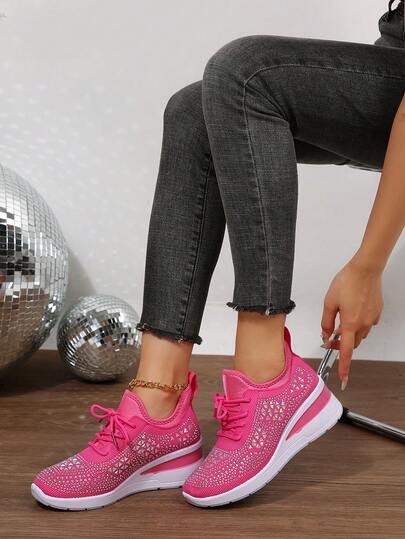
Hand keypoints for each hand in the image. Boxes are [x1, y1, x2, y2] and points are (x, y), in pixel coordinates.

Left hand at [321, 258, 383, 388]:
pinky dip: (357, 324)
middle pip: (351, 343)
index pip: (345, 351)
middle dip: (340, 344)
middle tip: (329, 337)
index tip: (343, 379)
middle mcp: (364, 324)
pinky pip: (366, 325)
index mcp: (350, 323)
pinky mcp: (377, 313)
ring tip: (340, 320)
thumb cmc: (347, 282)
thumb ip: (326, 321)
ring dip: (349, 334)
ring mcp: (372, 319)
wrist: (365, 269)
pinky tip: (352, 311)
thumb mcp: (329, 302)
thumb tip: (326, 335)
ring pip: (359, 335)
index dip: (343, 366)